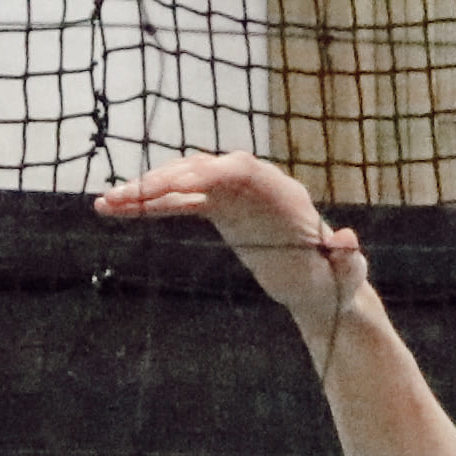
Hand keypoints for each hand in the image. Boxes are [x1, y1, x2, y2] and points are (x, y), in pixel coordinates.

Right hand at [90, 148, 363, 320]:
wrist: (322, 286)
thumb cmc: (335, 283)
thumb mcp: (344, 275)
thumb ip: (348, 260)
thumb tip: (349, 241)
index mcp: (283, 194)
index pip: (241, 170)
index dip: (208, 173)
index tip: (176, 184)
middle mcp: (255, 184)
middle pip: (203, 169)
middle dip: (162, 180)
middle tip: (124, 198)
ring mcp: (233, 193)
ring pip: (183, 181)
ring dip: (144, 191)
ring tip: (106, 204)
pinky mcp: (218, 207)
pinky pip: (178, 199)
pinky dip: (150, 204)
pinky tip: (118, 211)